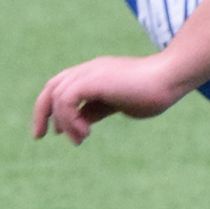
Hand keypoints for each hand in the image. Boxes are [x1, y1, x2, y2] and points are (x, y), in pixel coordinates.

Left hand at [31, 53, 191, 143]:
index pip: (61, 87)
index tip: (54, 132)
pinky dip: (69, 118)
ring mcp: (91, 72)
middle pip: (52, 87)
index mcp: (94, 74)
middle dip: (42, 113)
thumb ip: (96, 109)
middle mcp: (88, 70)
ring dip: (64, 122)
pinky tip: (85, 132)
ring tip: (80, 138)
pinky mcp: (94, 79)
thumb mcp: (117, 104)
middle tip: (40, 137)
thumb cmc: (151, 93)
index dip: (52, 108)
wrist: (169, 79)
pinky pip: (66, 99)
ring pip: (57, 95)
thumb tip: (80, 122)